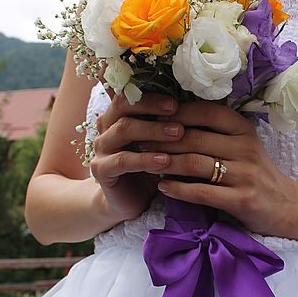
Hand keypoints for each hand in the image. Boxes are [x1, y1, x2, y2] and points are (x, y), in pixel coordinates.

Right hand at [90, 93, 183, 221]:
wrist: (129, 201)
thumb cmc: (149, 168)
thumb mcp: (160, 144)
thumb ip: (167, 124)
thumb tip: (196, 104)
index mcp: (118, 115)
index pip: (130, 94)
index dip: (152, 95)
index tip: (176, 101)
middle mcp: (106, 127)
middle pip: (123, 106)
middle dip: (152, 107)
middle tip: (178, 112)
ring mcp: (101, 148)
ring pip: (124, 130)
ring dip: (153, 130)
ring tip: (178, 134)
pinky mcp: (101, 170)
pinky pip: (122, 160)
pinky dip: (145, 159)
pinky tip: (165, 161)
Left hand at [137, 101, 297, 236]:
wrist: (287, 206)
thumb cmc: (256, 174)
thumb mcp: (242, 146)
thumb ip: (214, 133)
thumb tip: (171, 120)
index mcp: (244, 130)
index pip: (206, 111)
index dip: (176, 112)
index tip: (152, 115)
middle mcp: (245, 148)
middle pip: (194, 138)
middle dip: (162, 139)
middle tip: (138, 140)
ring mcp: (245, 174)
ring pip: (195, 163)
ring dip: (165, 163)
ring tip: (145, 163)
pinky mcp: (242, 200)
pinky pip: (202, 192)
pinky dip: (178, 189)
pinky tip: (162, 187)